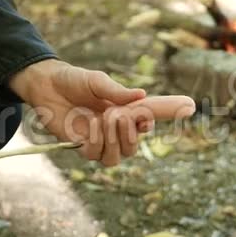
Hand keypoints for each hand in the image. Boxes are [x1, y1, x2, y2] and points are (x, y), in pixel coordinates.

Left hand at [8, 59, 194, 165]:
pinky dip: (96, 142)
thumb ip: (117, 91)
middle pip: (135, 145)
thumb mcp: (97, 80)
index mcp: (126, 108)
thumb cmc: (74, 79)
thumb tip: (141, 96)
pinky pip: (97, 155)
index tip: (190, 105)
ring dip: (114, 140)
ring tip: (103, 120)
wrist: (46, 85)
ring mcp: (101, 139)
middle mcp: (117, 128)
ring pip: (119, 157)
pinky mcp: (83, 146)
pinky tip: (90, 128)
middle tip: (116, 113)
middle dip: (129, 132)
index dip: (172, 110)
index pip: (153, 114)